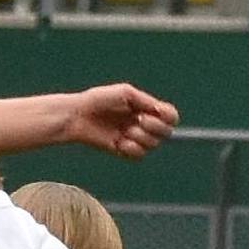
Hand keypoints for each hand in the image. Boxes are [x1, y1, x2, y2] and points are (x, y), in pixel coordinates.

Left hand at [64, 83, 178, 160]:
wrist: (78, 115)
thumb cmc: (99, 100)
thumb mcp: (124, 93)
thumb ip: (145, 100)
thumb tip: (162, 111)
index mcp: (146, 109)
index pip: (170, 116)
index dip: (169, 117)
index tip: (157, 112)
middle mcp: (144, 124)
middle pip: (167, 132)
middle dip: (155, 127)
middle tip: (138, 120)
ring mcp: (135, 138)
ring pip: (153, 144)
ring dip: (141, 137)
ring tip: (125, 131)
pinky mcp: (125, 150)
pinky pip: (139, 155)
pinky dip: (132, 149)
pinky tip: (120, 143)